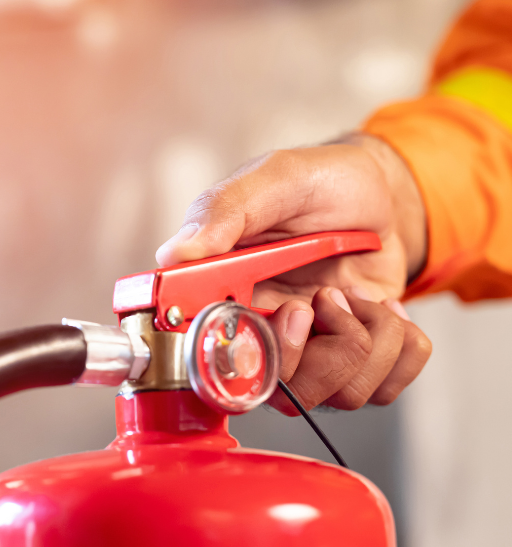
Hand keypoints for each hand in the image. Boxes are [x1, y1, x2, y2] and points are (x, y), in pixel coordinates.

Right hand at [156, 134, 431, 413]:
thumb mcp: (272, 180)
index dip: (251, 354)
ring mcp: (310, 354)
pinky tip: (380, 308)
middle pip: (282, 395)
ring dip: (369, 339)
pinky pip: (383, 389)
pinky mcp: (356, 361)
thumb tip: (174, 254)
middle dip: (323, 350)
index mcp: (225, 296)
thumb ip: (222, 212)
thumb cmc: (320, 183)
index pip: (214, 360)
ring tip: (355, 295)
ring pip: (340, 396)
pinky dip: (400, 345)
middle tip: (325, 298)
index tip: (284, 314)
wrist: (382, 195)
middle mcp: (263, 335)